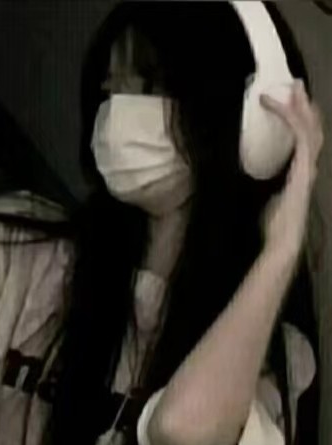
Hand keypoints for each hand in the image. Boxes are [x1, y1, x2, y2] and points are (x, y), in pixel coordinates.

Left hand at [259, 79, 323, 258]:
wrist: (282, 241)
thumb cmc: (274, 225)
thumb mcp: (267, 197)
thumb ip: (266, 183)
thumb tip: (252, 174)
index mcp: (301, 172)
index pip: (303, 139)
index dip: (297, 119)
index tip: (285, 102)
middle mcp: (309, 167)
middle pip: (312, 128)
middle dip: (304, 105)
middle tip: (295, 84)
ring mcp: (309, 168)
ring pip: (310, 127)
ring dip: (301, 105)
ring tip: (293, 87)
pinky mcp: (304, 170)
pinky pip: (301, 137)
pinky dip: (290, 119)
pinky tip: (282, 106)